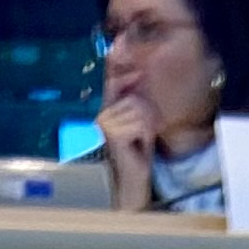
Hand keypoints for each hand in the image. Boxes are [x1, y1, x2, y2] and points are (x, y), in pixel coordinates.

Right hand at [99, 79, 154, 212]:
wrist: (133, 177)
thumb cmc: (136, 149)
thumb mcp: (138, 118)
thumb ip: (136, 96)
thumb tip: (139, 71)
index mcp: (105, 108)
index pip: (113, 81)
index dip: (126, 74)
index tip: (137, 71)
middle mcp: (102, 114)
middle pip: (135, 98)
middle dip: (147, 114)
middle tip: (142, 133)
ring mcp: (105, 124)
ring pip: (140, 109)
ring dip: (147, 126)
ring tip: (140, 139)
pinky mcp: (114, 134)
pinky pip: (141, 123)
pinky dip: (146, 134)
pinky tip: (138, 144)